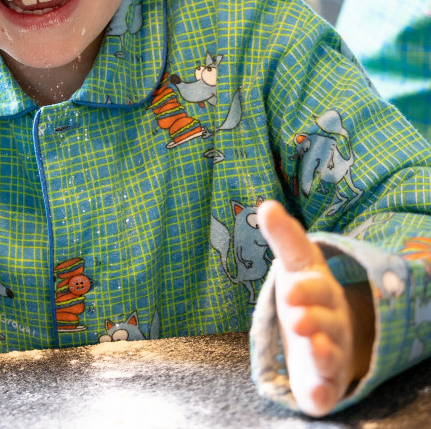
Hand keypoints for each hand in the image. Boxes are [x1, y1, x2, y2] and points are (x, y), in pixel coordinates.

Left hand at [257, 200, 372, 416]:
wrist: (329, 335)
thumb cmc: (308, 294)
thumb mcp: (296, 264)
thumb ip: (284, 237)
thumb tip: (267, 204)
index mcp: (321, 292)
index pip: (316, 287)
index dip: (306, 288)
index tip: (291, 286)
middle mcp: (330, 324)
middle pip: (325, 321)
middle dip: (313, 317)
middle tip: (296, 315)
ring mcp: (330, 354)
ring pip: (330, 355)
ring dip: (323, 351)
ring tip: (311, 344)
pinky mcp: (323, 383)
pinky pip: (326, 391)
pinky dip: (323, 393)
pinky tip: (317, 394)